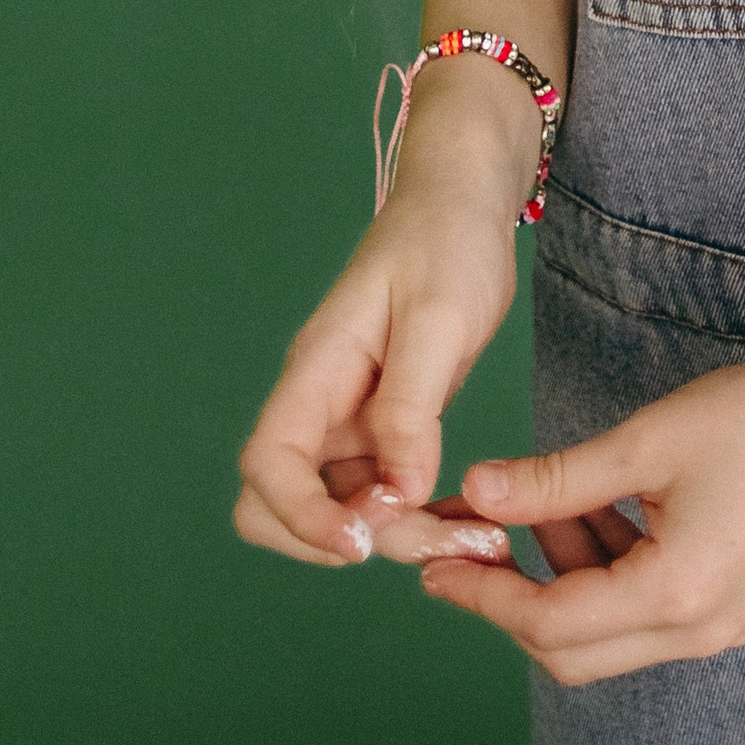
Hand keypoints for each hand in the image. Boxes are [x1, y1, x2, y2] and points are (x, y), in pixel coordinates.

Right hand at [234, 72, 544, 569]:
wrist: (463, 203)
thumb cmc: (446, 241)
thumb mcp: (438, 317)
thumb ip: (411, 404)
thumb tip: (398, 491)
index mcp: (317, 369)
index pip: (268, 463)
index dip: (300, 515)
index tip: (362, 541)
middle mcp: (320, 403)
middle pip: (282, 505)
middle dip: (350, 539)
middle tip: (442, 538)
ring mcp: (346, 419)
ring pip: (337, 510)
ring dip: (395, 537)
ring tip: (476, 536)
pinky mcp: (381, 428)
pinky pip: (377, 494)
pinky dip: (414, 517)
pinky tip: (466, 517)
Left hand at [421, 333, 744, 683]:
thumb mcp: (645, 441)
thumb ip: (555, 480)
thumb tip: (475, 493)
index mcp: (676, 595)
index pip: (552, 624)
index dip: (486, 597)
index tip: (435, 570)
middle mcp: (702, 631)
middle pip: (576, 651)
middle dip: (516, 600)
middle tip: (472, 547)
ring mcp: (724, 623)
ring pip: (612, 631)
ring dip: (566, 575)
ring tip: (549, 498)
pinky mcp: (737, 602)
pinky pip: (649, 609)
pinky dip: (609, 568)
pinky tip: (600, 504)